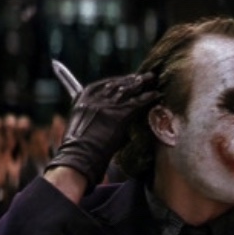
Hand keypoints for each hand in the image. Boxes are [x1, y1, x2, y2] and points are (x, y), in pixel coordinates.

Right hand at [46, 72, 159, 192]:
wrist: (78, 158)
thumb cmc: (78, 150)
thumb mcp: (79, 127)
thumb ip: (91, 117)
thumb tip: (105, 118)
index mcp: (81, 100)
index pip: (101, 85)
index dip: (115, 81)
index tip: (124, 79)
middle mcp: (94, 99)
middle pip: (116, 84)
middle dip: (130, 80)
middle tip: (142, 77)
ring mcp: (106, 105)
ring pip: (127, 89)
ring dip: (140, 83)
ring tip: (151, 79)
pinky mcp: (118, 114)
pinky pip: (137, 102)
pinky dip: (148, 97)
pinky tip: (155, 95)